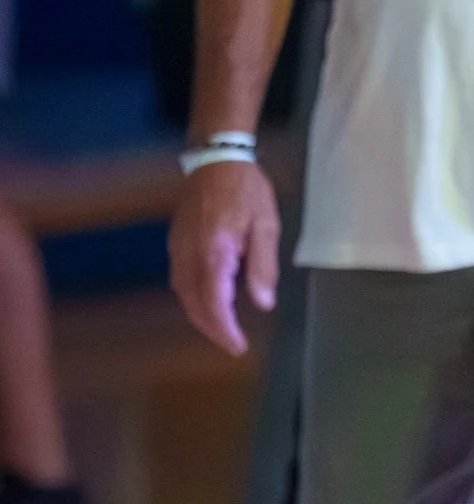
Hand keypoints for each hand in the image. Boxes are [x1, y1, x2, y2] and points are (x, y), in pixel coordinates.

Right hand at [170, 160, 281, 354]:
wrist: (216, 158)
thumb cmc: (246, 190)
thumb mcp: (266, 226)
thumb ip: (263, 267)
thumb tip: (262, 303)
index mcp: (214, 252)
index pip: (214, 303)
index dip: (224, 329)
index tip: (238, 345)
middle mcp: (189, 254)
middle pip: (193, 304)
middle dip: (211, 329)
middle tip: (231, 344)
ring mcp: (178, 248)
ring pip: (183, 293)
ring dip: (200, 316)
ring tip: (221, 329)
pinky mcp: (176, 242)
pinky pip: (180, 279)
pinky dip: (192, 298)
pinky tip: (208, 302)